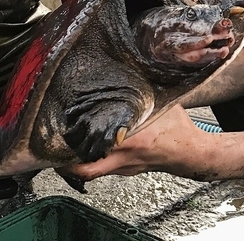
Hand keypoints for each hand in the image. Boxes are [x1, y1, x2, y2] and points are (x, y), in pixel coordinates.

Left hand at [61, 105, 205, 181]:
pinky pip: (103, 168)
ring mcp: (124, 168)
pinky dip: (92, 159)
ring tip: (66, 145)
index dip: (76, 140)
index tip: (63, 129)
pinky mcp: (126, 171)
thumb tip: (126, 72)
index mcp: (132, 139)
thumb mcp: (159, 104)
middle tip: (53, 147)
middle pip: (85, 168)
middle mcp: (124, 157)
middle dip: (65, 161)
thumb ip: (140, 93)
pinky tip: (89, 146)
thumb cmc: (177, 128)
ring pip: (91, 171)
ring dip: (77, 161)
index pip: (96, 144)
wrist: (190, 152)